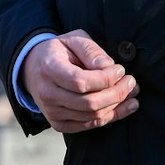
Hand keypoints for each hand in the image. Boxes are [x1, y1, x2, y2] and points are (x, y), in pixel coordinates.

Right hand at [22, 30, 138, 133]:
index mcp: (49, 69)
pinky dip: (111, 117)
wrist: (32, 69)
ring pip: (92, 117)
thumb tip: (108, 67)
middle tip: (132, 82)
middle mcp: (47, 94)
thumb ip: (90, 50)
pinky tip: (125, 107)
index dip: (105, 79)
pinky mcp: (58, 124)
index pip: (80, 82)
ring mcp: (52, 112)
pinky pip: (89, 125)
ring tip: (132, 93)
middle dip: (116, 94)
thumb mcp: (72, 39)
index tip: (121, 70)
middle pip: (89, 103)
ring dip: (117, 106)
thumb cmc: (58, 51)